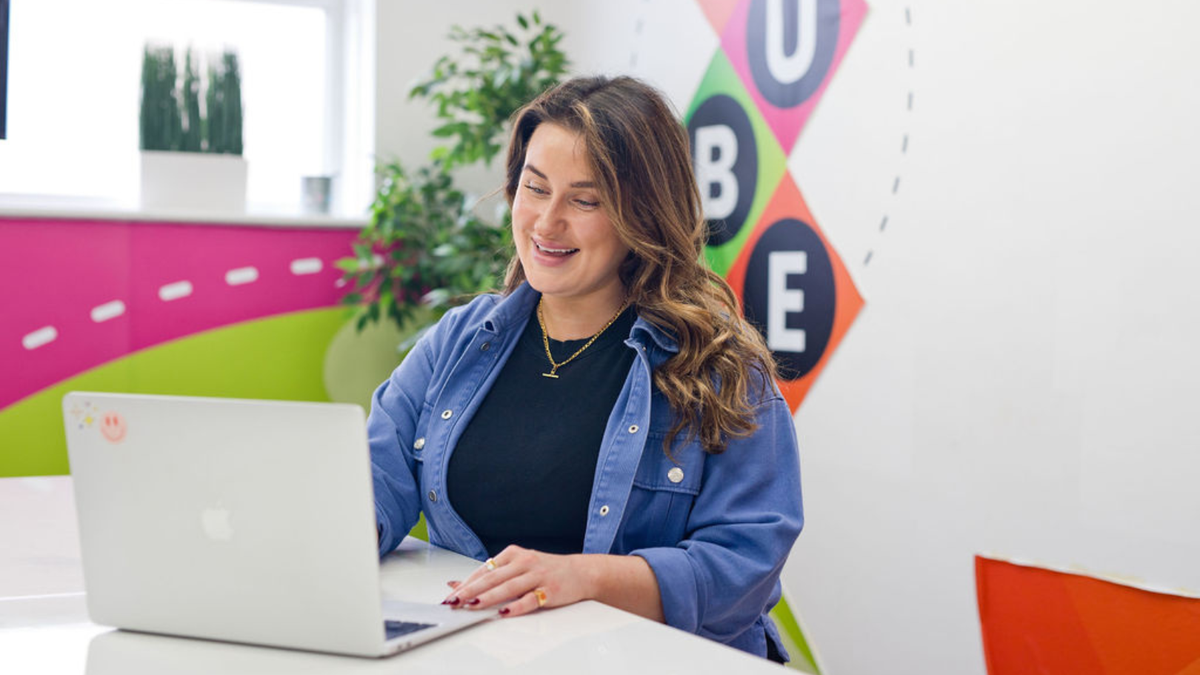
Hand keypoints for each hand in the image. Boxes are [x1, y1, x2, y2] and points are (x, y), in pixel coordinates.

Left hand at [441, 545, 590, 617]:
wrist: (580, 572)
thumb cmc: (545, 571)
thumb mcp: (516, 567)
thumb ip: (489, 576)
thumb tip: (456, 584)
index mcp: (513, 554)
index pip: (484, 570)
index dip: (465, 583)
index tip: (450, 596)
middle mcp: (524, 562)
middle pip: (492, 577)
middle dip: (470, 591)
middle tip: (454, 602)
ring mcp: (537, 575)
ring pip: (508, 587)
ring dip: (488, 597)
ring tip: (473, 606)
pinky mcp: (550, 589)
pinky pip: (530, 599)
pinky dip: (516, 606)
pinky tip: (504, 612)